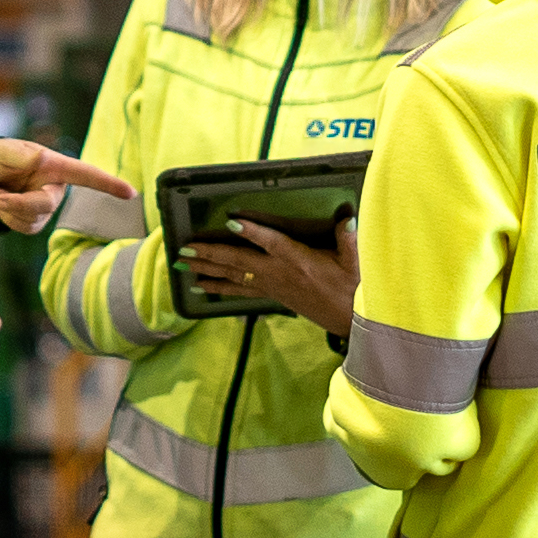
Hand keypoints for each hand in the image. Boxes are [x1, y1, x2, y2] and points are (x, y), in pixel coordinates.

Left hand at [0, 134, 135, 233]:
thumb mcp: (5, 149)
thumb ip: (21, 153)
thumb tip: (40, 159)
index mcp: (56, 166)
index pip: (86, 175)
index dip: (109, 184)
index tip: (131, 193)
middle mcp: (56, 187)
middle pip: (46, 205)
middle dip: (19, 204)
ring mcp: (47, 207)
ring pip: (34, 220)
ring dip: (9, 210)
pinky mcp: (36, 221)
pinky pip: (24, 228)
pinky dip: (7, 218)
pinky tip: (0, 203)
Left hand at [181, 217, 360, 336]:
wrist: (350, 322)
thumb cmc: (352, 287)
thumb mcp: (355, 262)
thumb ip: (349, 238)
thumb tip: (348, 216)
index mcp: (298, 261)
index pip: (273, 243)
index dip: (253, 232)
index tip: (231, 222)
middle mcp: (279, 274)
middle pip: (240, 262)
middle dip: (211, 255)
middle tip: (184, 249)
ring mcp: (272, 286)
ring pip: (234, 277)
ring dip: (207, 270)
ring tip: (182, 266)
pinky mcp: (271, 296)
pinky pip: (239, 291)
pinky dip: (218, 288)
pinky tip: (200, 287)